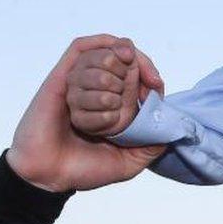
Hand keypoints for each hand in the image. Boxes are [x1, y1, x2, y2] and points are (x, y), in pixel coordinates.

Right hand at [6, 35, 166, 192]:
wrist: (50, 176)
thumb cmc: (84, 170)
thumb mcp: (128, 163)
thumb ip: (151, 147)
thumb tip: (172, 130)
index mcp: (113, 105)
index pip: (134, 71)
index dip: (148, 69)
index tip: (155, 84)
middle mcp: (96, 90)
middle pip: (120, 58)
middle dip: (132, 69)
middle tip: (134, 90)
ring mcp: (77, 83)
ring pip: (102, 56)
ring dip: (110, 75)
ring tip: (110, 102)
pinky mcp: (59, 78)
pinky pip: (80, 48)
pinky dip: (99, 46)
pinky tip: (111, 58)